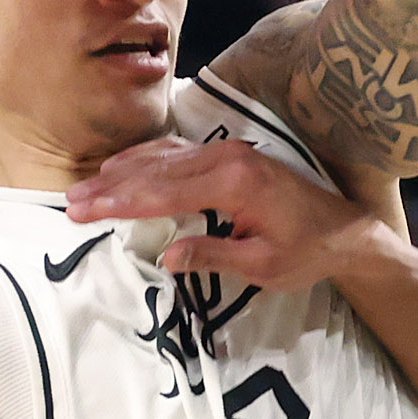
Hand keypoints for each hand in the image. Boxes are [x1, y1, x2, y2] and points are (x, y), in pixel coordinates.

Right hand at [68, 138, 380, 290]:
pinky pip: (180, 153)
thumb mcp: (261, 266)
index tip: (85, 211)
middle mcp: (228, 159)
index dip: (121, 203)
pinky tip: (125, 168)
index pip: (164, 193)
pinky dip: (148, 160)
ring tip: (87, 186)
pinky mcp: (231, 155)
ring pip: (165, 157)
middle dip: (111, 187)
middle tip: (72, 200)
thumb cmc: (306, 253)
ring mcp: (229, 152)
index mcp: (235, 184)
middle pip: (157, 171)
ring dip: (124, 171)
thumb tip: (167, 255)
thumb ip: (212, 255)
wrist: (345, 230)